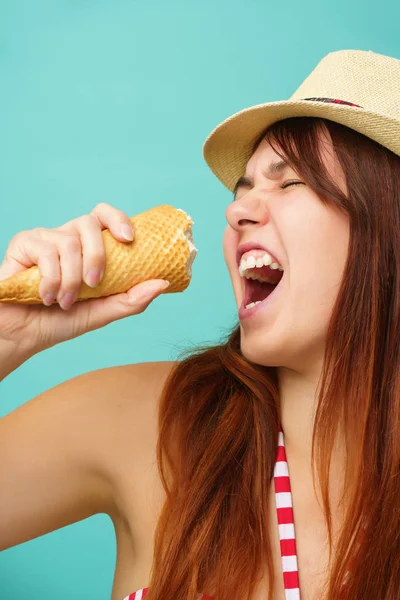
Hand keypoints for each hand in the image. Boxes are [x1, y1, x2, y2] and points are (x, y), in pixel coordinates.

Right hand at [0, 202, 168, 360]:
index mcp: (87, 247)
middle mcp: (67, 237)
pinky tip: (46, 297)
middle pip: (89, 222)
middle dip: (97, 255)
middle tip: (94, 284)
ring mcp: (45, 238)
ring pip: (68, 242)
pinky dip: (51, 280)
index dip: (118, 219)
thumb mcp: (102, 312)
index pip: (104, 217)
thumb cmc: (60, 321)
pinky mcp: (23, 243)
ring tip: (65, 302)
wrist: (22, 334)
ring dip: (71, 279)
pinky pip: (46, 251)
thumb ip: (131, 299)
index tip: (129, 239)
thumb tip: (163, 283)